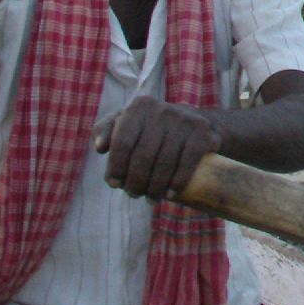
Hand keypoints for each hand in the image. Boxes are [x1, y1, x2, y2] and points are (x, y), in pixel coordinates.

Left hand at [94, 97, 221, 199]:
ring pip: (164, 163)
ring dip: (154, 187)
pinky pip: (187, 162)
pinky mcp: (202, 132)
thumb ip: (107, 130)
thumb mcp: (128, 123)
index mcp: (139, 106)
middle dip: (135, 182)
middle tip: (134, 194)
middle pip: (143, 156)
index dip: (116, 167)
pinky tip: (171, 194)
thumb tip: (100, 148)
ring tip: (150, 198)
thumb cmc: (153, 129)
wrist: (197, 124)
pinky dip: (177, 182)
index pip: (121, 142)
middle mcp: (162, 109)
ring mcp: (184, 119)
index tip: (115, 183)